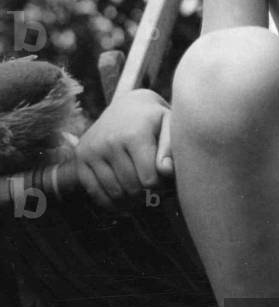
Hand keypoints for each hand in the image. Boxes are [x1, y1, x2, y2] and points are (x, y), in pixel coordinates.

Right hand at [73, 89, 172, 208]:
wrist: (127, 105)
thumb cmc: (153, 120)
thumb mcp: (169, 126)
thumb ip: (171, 149)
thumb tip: (166, 171)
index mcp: (134, 134)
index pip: (149, 179)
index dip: (160, 185)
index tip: (162, 178)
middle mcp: (110, 141)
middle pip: (131, 187)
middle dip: (145, 192)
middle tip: (151, 185)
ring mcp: (92, 149)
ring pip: (114, 192)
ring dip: (129, 199)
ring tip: (139, 191)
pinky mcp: (81, 157)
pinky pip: (93, 191)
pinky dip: (109, 201)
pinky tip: (122, 199)